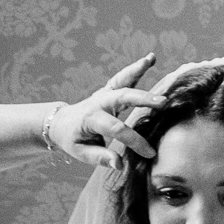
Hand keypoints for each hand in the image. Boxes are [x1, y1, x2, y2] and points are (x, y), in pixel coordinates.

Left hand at [46, 53, 165, 167]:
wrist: (61, 123)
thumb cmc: (72, 140)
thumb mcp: (81, 152)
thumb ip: (100, 158)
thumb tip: (119, 164)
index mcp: (91, 119)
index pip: (117, 129)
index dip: (134, 141)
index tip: (150, 153)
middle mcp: (98, 103)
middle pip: (122, 98)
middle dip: (142, 99)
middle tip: (163, 103)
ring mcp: (103, 94)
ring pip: (122, 81)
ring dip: (137, 70)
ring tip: (151, 60)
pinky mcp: (108, 90)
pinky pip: (123, 78)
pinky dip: (136, 68)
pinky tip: (150, 58)